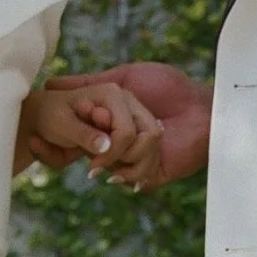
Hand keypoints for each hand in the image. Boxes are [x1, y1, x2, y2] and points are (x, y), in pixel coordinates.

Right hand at [42, 62, 211, 188]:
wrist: (203, 110)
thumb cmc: (168, 88)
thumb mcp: (123, 78)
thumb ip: (90, 82)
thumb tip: (53, 83)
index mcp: (110, 126)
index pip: (82, 137)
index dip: (81, 128)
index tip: (90, 113)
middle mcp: (119, 147)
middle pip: (93, 155)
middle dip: (101, 141)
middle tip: (116, 123)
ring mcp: (133, 163)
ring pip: (113, 166)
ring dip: (130, 147)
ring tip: (153, 127)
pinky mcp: (149, 177)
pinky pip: (132, 177)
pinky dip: (141, 162)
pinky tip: (158, 144)